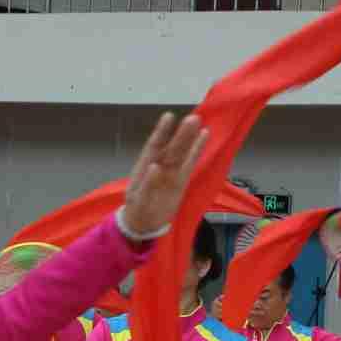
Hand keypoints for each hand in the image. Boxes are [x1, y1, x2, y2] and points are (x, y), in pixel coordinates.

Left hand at [114, 113, 207, 239]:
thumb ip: (146, 184)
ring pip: (181, 153)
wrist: (144, 223)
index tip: (169, 117)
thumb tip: (155, 167)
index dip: (161, 132)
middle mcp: (159, 166)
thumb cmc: (137, 208)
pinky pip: (190, 163)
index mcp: (144, 167)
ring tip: (198, 121)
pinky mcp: (181, 180)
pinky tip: (203, 136)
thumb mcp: (138, 199)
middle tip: (193, 118)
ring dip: (189, 138)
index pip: (154, 146)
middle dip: (181, 134)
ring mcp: (171, 172)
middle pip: (171, 148)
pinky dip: (196, 150)